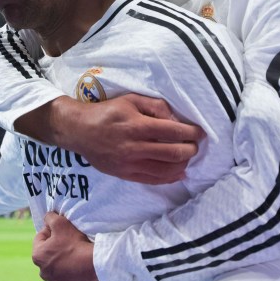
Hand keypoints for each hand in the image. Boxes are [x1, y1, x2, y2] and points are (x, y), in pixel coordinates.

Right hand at [27, 93, 202, 184]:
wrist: (80, 131)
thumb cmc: (107, 112)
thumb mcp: (131, 100)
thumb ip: (155, 106)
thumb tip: (175, 118)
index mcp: (137, 126)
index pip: (173, 132)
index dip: (191, 133)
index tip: (199, 132)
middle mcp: (135, 147)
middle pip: (172, 153)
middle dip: (190, 150)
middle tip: (195, 145)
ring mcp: (130, 164)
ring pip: (165, 170)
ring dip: (182, 164)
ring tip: (187, 157)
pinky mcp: (125, 174)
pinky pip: (153, 180)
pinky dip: (169, 178)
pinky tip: (179, 173)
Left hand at [32, 212, 99, 280]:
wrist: (94, 266)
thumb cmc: (75, 243)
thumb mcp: (60, 223)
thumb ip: (50, 218)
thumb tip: (47, 217)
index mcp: (38, 256)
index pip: (40, 237)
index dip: (51, 230)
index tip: (62, 229)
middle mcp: (43, 272)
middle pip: (48, 253)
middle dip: (56, 245)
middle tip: (70, 240)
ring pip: (57, 266)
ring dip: (63, 259)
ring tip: (76, 253)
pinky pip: (66, 277)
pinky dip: (71, 271)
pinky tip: (80, 264)